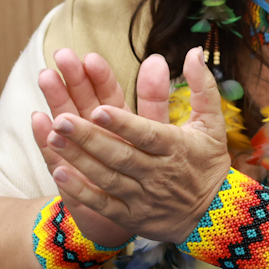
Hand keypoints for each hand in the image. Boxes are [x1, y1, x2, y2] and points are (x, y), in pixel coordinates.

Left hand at [44, 48, 233, 244]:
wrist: (215, 213)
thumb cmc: (209, 161)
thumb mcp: (213, 122)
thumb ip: (202, 86)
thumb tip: (194, 51)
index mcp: (176, 147)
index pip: (147, 134)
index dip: (123, 123)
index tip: (98, 108)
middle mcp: (158, 173)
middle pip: (120, 154)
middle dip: (89, 137)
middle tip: (61, 119)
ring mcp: (143, 196)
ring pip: (106, 177)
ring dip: (79, 158)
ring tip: (53, 136)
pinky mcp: (131, 216)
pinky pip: (103, 204)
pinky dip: (81, 190)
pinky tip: (59, 172)